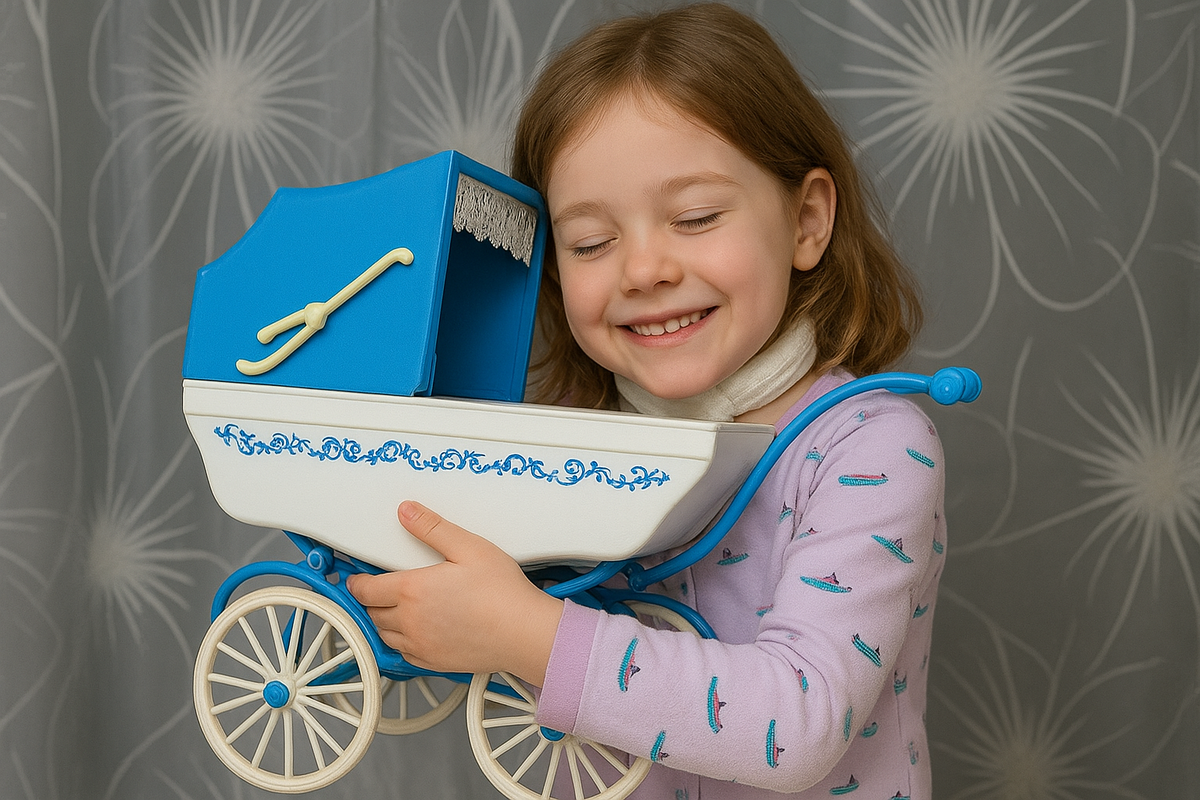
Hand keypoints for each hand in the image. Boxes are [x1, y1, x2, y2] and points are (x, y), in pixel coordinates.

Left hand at [347, 501, 562, 685]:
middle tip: (379, 589)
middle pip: (371, 612)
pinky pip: (403, 653)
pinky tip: (415, 632)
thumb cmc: (501, 592)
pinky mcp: (433, 663)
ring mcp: (420, 645)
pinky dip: (401, 642)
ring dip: (383, 621)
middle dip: (371, 600)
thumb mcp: (468, 547)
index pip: (366, 589)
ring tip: (393, 609)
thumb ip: (432, 528)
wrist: (524, 632)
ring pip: (384, 635)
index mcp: (411, 590)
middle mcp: (409, 621)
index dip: (356, 582)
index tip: (357, 579)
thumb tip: (406, 511)